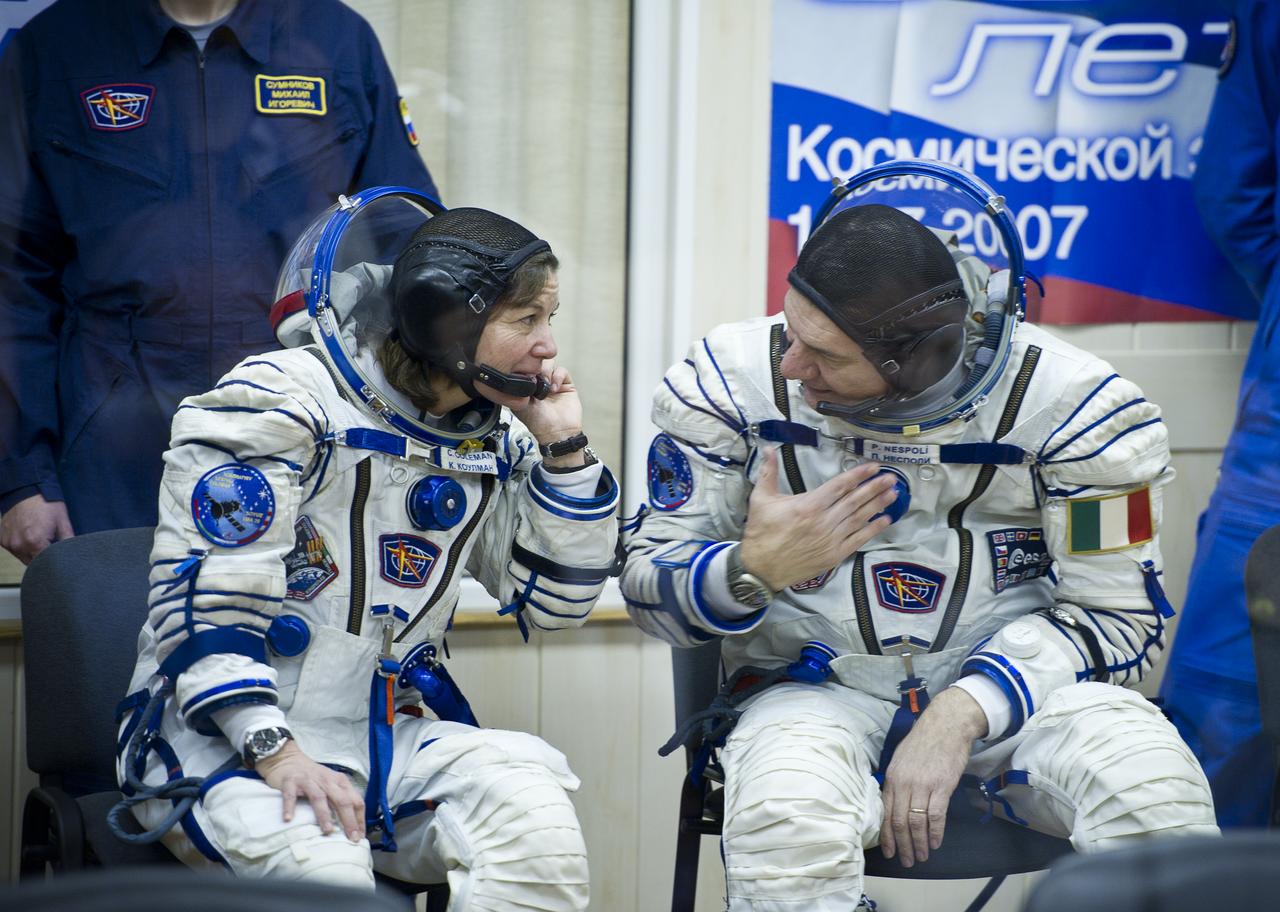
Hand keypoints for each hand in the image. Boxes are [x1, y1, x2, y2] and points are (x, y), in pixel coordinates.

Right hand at [0, 493, 74, 563]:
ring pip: (23, 558)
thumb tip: (74, 552)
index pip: (46, 562)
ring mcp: (9, 543)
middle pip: (33, 562)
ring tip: (40, 539)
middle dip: (43, 558)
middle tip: (50, 545)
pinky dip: (22, 547)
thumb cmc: (46, 504)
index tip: (59, 554)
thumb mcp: (63, 521)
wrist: (26, 490)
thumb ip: (68, 540)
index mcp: (34, 542)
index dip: (54, 560)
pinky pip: (14, 550)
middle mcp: (19, 545)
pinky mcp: (2, 540)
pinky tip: (28, 536)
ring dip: (32, 553)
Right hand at [255, 741, 364, 840]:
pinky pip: (290, 795)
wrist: (289, 760)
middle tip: (351, 838)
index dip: (359, 819)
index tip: (360, 837)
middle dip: (349, 820)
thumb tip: (351, 827)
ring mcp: (308, 780)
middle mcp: (327, 780)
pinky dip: (290, 806)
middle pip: (342, 800)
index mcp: (340, 782)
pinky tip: (289, 819)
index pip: (355, 800)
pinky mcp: (290, 782)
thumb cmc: (313, 778)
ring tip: (328, 831)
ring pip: (319, 798)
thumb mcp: (331, 785)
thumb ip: (340, 800)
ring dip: (324, 815)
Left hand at [504, 363, 587, 469]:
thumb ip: (518, 388)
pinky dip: (558, 376)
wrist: (557, 431)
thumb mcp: (520, 404)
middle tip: (536, 378)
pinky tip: (555, 388)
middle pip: (537, 361)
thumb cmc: (538, 422)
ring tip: (546, 385)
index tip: (523, 366)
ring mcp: (552, 382)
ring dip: (547, 371)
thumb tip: (520, 372)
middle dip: (536, 367)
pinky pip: (562, 371)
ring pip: (549, 363)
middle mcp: (539, 382)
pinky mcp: (565, 384)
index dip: (524, 364)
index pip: (524, 367)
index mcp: (526, 386)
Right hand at [738, 449, 896, 590]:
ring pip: (860, 518)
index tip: (873, 466)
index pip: (839, 485)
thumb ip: (768, 472)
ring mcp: (831, 539)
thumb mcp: (760, 499)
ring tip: (893, 494)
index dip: (858, 474)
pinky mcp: (835, 555)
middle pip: (855, 500)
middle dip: (874, 487)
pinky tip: (884, 520)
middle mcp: (824, 521)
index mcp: (808, 505)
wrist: (760, 569)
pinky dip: (873, 529)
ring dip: (878, 504)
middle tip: (892, 477)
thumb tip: (768, 448)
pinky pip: (858, 539)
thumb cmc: (761, 533)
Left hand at [880, 687, 987, 865]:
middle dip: (902, 845)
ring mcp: (922, 785)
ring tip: (921, 857)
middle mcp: (904, 783)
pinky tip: (936, 843)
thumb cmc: (923, 741)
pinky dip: (935, 832)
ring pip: (916, 822)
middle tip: (906, 861)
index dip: (887, 835)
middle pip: (899, 821)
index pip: (885, 812)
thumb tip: (893, 802)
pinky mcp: (941, 786)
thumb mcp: (900, 758)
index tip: (889, 851)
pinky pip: (936, 815)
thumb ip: (897, 781)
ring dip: (919, 843)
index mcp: (892, 777)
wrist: (945, 725)